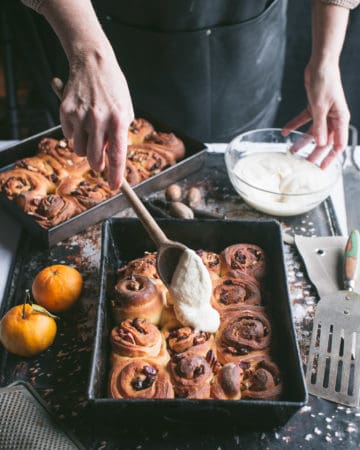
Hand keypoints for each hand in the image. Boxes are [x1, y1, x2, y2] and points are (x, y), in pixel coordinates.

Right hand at [59, 45, 133, 189]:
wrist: (93, 62)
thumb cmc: (113, 89)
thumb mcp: (125, 110)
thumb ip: (119, 134)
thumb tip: (109, 156)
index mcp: (118, 120)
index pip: (116, 155)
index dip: (115, 175)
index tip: (114, 187)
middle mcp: (99, 119)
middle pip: (94, 158)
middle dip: (97, 165)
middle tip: (99, 163)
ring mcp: (80, 115)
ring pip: (78, 151)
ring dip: (84, 150)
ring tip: (90, 135)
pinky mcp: (65, 111)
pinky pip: (68, 136)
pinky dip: (74, 135)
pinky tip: (80, 121)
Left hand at [282, 62, 349, 167]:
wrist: (320, 65)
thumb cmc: (326, 82)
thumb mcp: (320, 107)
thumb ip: (319, 127)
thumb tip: (320, 144)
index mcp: (340, 119)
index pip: (338, 144)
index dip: (331, 157)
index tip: (322, 167)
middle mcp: (333, 118)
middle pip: (324, 140)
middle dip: (314, 152)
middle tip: (305, 163)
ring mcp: (323, 113)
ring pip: (313, 132)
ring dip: (302, 141)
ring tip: (292, 151)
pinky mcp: (314, 107)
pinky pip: (304, 120)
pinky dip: (295, 125)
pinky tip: (285, 132)